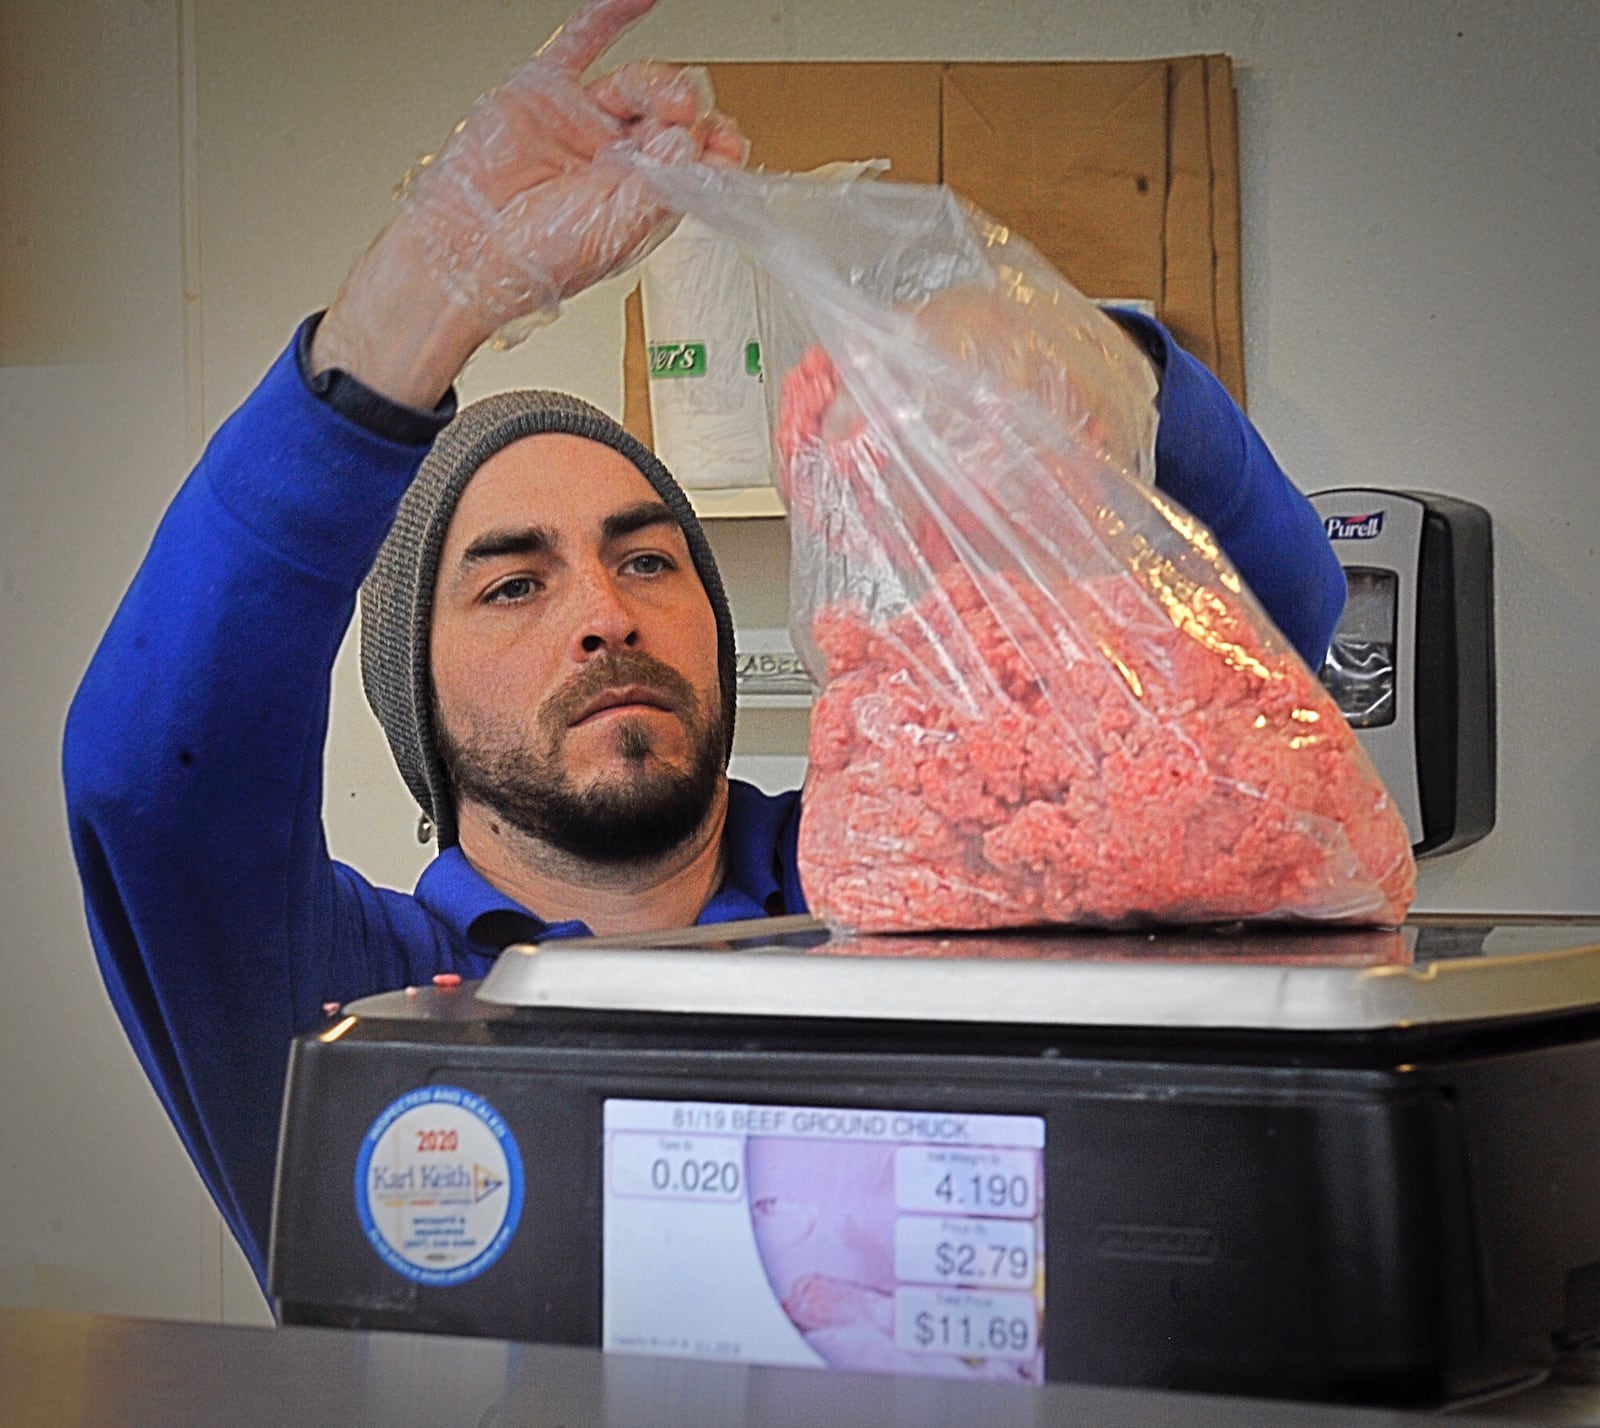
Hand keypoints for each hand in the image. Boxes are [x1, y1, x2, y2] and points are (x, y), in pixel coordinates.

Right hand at [313, 0, 745, 408]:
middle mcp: (616, 155)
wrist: (469, 256)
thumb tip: (689, 146)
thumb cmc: (537, 262)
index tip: (727, 149)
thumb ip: (659, 191)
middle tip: (687, 123)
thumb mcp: (616, 236)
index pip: (694, 159)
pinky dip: (612, 14)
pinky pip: (583, 41)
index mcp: (642, 194)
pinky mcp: (544, 92)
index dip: (714, 149)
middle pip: (671, 116)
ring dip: (660, 86)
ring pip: (637, 83)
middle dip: (689, 116)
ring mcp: (582, 120)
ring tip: (671, 103)